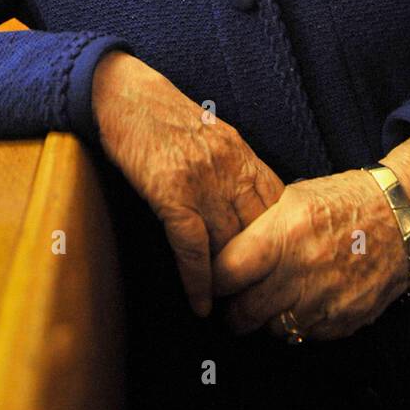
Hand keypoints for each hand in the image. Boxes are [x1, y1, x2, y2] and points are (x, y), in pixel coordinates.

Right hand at [92, 50, 285, 317]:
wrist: (123, 93)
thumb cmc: (162, 114)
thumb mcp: (211, 135)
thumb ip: (233, 168)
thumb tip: (248, 204)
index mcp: (243, 155)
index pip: (280, 208)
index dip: (285, 243)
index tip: (286, 271)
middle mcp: (230, 170)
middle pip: (260, 232)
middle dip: (265, 271)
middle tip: (264, 305)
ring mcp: (202, 182)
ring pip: (230, 245)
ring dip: (233, 285)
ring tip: (236, 316)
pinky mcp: (171, 193)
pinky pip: (192, 247)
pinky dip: (198, 281)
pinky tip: (201, 306)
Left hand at [210, 135, 409, 340]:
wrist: (401, 218)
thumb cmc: (342, 201)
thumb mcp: (294, 198)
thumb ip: (258, 229)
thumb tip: (222, 254)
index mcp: (284, 234)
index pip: (226, 274)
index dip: (214, 279)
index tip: (215, 279)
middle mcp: (302, 271)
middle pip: (243, 313)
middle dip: (233, 309)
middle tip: (235, 300)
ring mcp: (325, 301)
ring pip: (273, 330)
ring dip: (266, 319)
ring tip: (272, 299)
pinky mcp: (345, 321)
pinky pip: (306, 336)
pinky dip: (299, 323)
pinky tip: (304, 301)